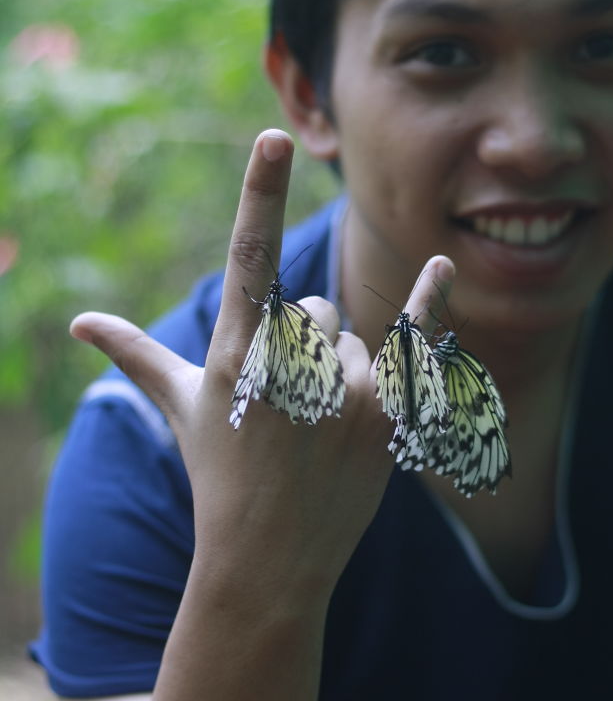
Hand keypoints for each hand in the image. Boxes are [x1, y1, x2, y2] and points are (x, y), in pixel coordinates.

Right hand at [70, 129, 453, 604]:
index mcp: (236, 353)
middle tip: (291, 409)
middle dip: (308, 348)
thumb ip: (138, 354)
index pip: (250, 257)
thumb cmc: (219, 476)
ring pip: (357, 340)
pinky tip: (440, 263)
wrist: (269, 561)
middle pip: (318, 311)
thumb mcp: (181, 409)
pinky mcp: (386, 416)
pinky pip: (415, 343)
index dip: (260, 194)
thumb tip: (82, 321)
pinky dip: (429, 304)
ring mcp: (343, 390)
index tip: (275, 139)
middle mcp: (291, 365)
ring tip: (321, 432)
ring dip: (345, 375)